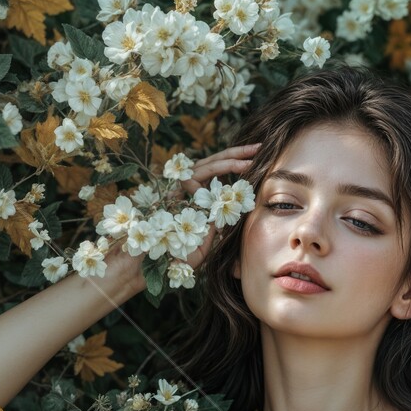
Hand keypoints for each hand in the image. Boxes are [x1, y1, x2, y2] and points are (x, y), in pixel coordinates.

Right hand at [176, 141, 261, 273]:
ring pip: (207, 164)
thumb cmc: (176, 258)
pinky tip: (238, 168)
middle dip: (237, 154)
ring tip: (252, 157)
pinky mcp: (175, 189)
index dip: (235, 167)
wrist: (151, 263)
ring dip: (231, 159)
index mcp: (196, 198)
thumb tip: (233, 211)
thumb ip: (217, 226)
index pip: (217, 176)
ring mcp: (180, 187)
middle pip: (213, 164)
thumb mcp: (205, 243)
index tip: (257, 161)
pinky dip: (218, 170)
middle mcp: (187, 189)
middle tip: (259, 147)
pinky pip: (198, 174)